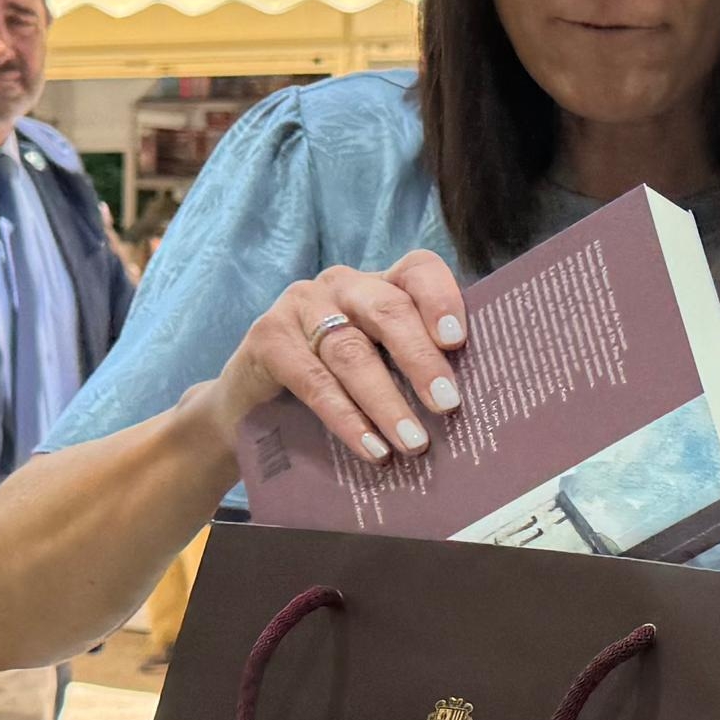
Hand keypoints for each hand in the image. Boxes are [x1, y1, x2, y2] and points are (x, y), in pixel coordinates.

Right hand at [200, 253, 466, 465]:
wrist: (250, 407)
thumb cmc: (333, 386)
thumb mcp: (377, 368)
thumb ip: (413, 371)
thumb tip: (468, 411)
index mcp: (379, 285)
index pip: (417, 270)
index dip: (440, 298)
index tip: (458, 341)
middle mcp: (342, 285)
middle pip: (388, 310)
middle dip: (420, 359)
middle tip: (448, 404)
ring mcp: (301, 306)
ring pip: (352, 351)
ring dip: (387, 402)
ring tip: (414, 443)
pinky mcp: (267, 337)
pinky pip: (314, 381)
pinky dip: (347, 419)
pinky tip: (372, 449)